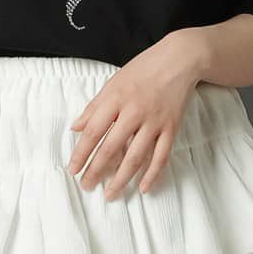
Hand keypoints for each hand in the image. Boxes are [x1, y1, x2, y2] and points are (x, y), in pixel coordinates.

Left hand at [66, 34, 207, 198]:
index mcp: (116, 99)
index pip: (93, 132)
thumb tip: (76, 128)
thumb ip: (94, 107)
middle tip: (87, 186)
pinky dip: (152, 174)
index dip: (82, 153)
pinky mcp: (171, 128)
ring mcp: (155, 122)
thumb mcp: (113, 83)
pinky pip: (161, 156)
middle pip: (111, 148)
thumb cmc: (143, 69)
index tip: (73, 169)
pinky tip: (143, 188)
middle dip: (97, 170)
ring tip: (110, 194)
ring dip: (121, 178)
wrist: (179, 60)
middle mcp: (134, 112)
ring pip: (135, 157)